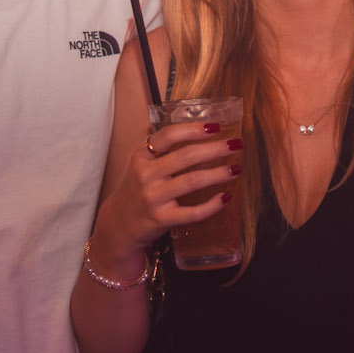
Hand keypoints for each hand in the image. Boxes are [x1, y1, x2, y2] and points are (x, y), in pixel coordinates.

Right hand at [90, 120, 241, 269]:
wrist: (118, 225)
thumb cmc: (136, 191)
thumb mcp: (141, 166)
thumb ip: (162, 151)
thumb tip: (200, 134)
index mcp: (141, 157)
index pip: (168, 136)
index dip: (194, 129)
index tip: (216, 127)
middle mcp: (146, 175)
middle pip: (186, 156)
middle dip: (215, 149)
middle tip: (235, 145)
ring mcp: (153, 198)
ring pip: (192, 181)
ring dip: (218, 174)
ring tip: (235, 169)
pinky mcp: (161, 219)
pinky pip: (193, 212)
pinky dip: (212, 205)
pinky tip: (225, 197)